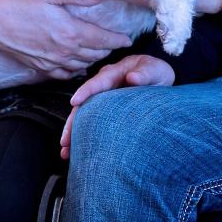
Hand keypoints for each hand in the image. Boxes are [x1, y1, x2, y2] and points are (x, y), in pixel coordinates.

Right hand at [0, 0, 132, 79]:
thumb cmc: (20, 4)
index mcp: (72, 31)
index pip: (103, 40)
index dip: (118, 40)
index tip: (127, 39)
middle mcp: (65, 51)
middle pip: (96, 54)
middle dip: (108, 50)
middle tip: (115, 44)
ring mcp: (53, 62)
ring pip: (82, 66)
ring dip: (93, 60)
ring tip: (100, 53)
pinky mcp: (41, 68)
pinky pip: (65, 74)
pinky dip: (75, 70)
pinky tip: (77, 64)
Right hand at [60, 54, 174, 158]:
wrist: (156, 78)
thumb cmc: (155, 73)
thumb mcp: (154, 70)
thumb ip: (145, 73)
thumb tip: (132, 78)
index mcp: (113, 73)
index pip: (97, 82)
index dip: (85, 92)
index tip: (74, 102)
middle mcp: (103, 86)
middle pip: (83, 103)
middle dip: (73, 122)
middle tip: (65, 141)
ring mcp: (101, 98)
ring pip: (83, 116)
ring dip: (74, 133)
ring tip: (66, 152)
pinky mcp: (103, 110)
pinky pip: (90, 122)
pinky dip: (82, 135)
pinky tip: (76, 152)